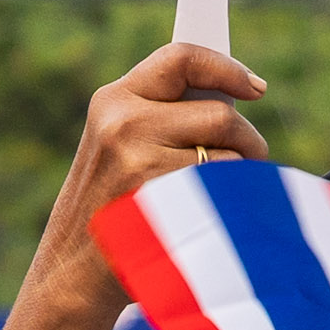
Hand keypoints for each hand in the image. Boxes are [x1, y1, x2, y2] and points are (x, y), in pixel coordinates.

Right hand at [24, 43, 268, 322]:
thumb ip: (163, 114)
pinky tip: (207, 217)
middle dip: (245, 138)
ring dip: (239, 176)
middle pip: (221, 113)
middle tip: (247, 157)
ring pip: (230, 154)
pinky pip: (227, 189)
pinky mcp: (164, 201)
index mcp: (113, 100)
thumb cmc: (114, 205)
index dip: (227, 68)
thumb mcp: (120, 145)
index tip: (256, 87)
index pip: (182, 58)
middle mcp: (124, 124)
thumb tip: (237, 93)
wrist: (74, 270)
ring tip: (212, 196)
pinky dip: (232, 203)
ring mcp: (142, 163)